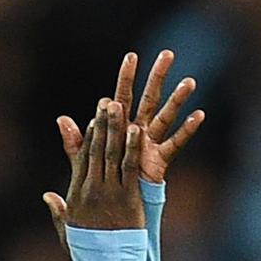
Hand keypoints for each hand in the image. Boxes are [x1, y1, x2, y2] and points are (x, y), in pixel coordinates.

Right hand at [44, 99, 144, 240]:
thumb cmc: (88, 251)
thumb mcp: (67, 229)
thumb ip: (58, 209)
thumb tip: (47, 195)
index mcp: (77, 194)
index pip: (82, 159)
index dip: (87, 136)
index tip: (92, 118)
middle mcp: (91, 189)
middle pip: (96, 150)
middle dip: (101, 124)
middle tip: (106, 102)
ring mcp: (109, 192)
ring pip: (112, 154)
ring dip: (114, 128)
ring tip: (118, 107)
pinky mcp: (127, 198)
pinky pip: (129, 168)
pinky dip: (132, 148)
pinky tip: (135, 131)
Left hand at [51, 50, 205, 185]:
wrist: (114, 206)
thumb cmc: (101, 180)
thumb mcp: (86, 159)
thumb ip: (76, 140)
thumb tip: (61, 119)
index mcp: (119, 126)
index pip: (122, 95)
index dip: (125, 77)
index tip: (131, 56)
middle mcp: (138, 129)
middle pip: (148, 97)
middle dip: (157, 76)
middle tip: (168, 53)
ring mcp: (150, 143)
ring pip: (165, 115)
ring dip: (177, 99)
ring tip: (189, 81)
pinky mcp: (159, 159)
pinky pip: (175, 143)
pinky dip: (187, 130)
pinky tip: (199, 115)